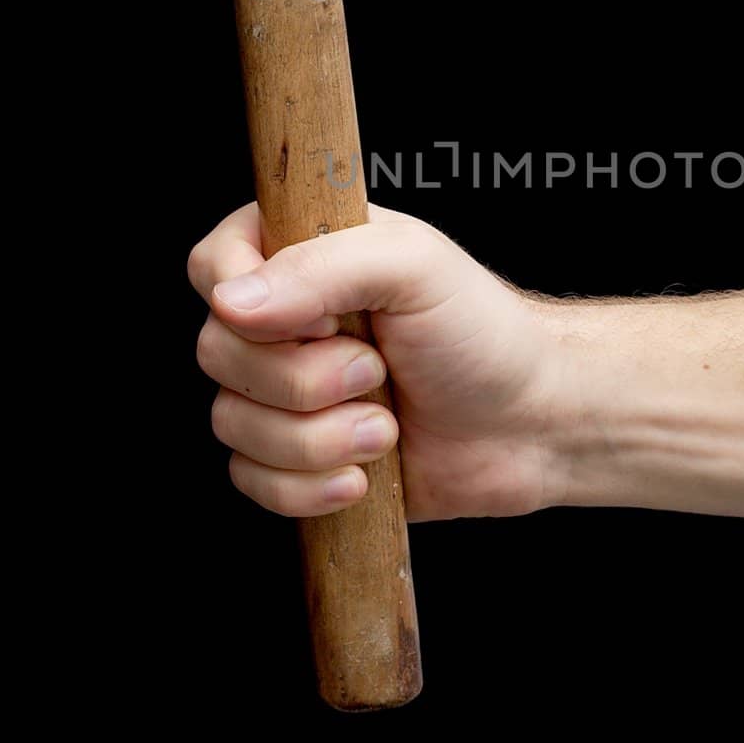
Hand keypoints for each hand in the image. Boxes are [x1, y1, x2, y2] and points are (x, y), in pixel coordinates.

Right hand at [188, 203, 567, 520]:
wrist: (531, 426)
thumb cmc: (485, 333)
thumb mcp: (416, 268)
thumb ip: (323, 267)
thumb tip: (231, 300)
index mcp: (304, 254)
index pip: (212, 264)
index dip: (249, 302)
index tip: (322, 319)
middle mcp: (285, 321)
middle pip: (216, 353)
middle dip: (305, 380)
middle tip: (377, 371)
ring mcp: (286, 393)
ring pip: (232, 425)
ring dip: (318, 439)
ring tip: (386, 427)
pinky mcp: (296, 458)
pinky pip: (251, 481)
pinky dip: (310, 488)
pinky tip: (365, 477)